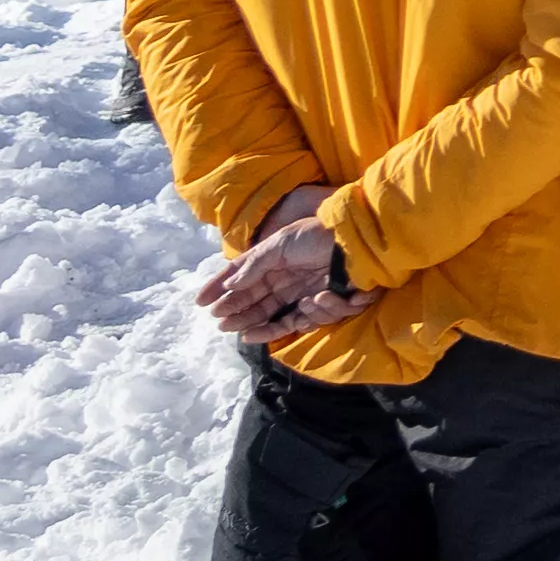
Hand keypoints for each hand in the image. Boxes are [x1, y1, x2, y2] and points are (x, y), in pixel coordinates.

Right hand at [199, 187, 360, 344]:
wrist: (359, 240)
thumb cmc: (318, 235)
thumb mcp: (281, 243)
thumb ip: (255, 264)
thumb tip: (231, 283)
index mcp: (273, 263)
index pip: (242, 280)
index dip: (221, 291)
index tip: (201, 304)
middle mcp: (288, 281)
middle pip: (258, 305)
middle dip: (240, 316)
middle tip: (223, 324)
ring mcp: (306, 294)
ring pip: (283, 319)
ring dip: (268, 324)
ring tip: (262, 324)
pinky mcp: (328, 304)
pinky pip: (315, 319)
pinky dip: (317, 313)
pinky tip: (317, 299)